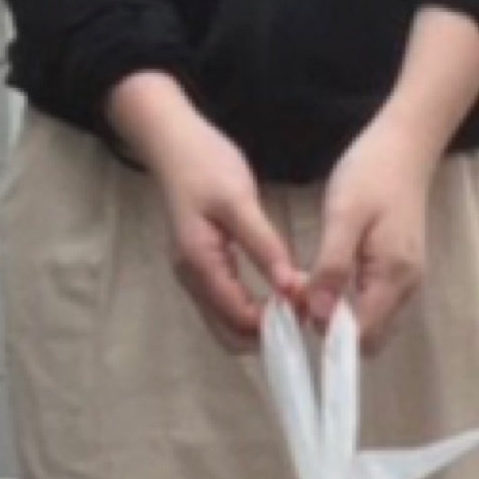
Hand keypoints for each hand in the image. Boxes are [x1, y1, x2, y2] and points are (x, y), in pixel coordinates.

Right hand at [110, 75, 302, 350]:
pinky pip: (224, 305)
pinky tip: (274, 295)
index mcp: (200, 266)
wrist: (172, 145)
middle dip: (265, 334)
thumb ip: (265, 246)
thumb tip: (290, 287)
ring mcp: (193, 278)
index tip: (306, 309)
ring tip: (293, 305)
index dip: (273, 323)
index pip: (238, 318)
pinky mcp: (200, 270)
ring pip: (225, 324)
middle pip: (228, 333)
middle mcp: (192, 282)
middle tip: (302, 313)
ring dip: (258, 324)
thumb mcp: (239, 202)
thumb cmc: (204, 166)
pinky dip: (249, 309)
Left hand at [307, 116, 440, 351]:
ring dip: (341, 319)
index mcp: (393, 276)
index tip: (301, 309)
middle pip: (369, 339)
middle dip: (334, 331)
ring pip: (372, 325)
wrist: (404, 144)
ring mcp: (407, 281)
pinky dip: (352, 304)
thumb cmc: (372, 174)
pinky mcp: (401, 272)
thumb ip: (332, 268)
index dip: (328, 333)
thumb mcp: (343, 217)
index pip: (362, 336)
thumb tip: (319, 315)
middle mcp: (407, 287)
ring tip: (315, 288)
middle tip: (305, 298)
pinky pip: (375, 305)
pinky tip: (331, 281)